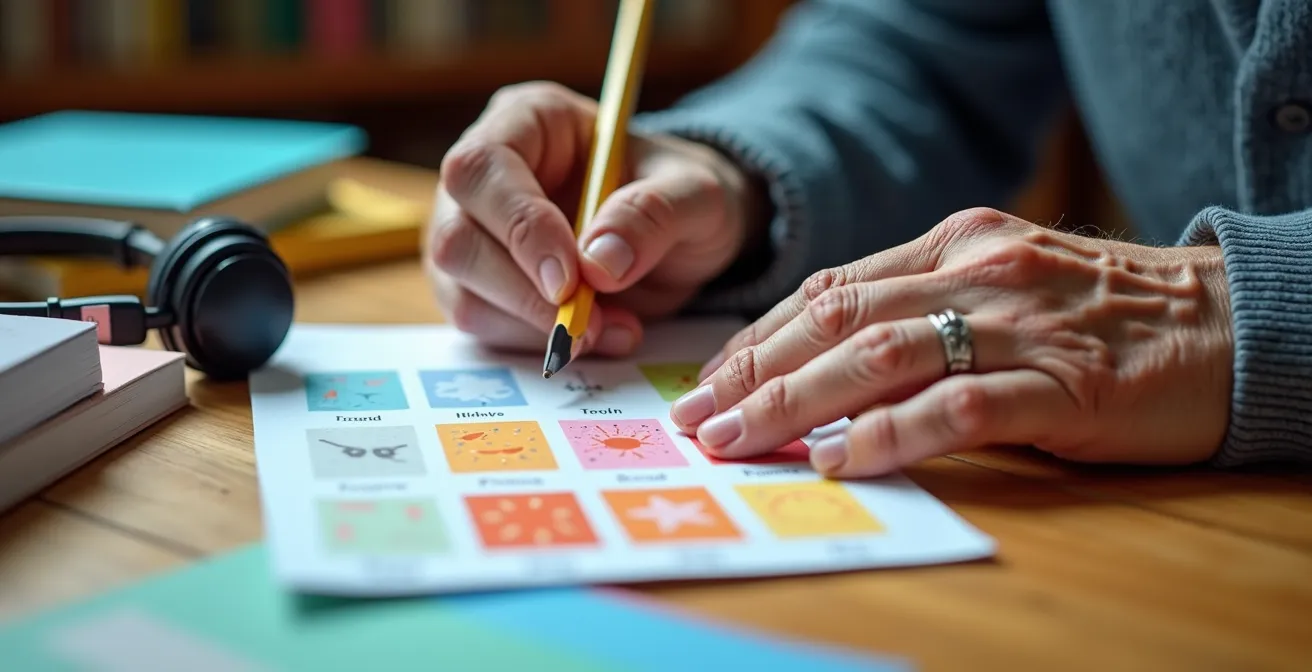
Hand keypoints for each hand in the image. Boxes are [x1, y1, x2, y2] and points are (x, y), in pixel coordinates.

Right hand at [425, 81, 760, 355]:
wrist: (680, 239)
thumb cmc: (678, 196)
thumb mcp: (697, 194)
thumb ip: (655, 214)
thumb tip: (600, 263)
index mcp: (529, 121)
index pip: (485, 167)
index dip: (519, 226)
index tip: (569, 279)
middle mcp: (485, 175)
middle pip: (456, 237)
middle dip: (520, 291)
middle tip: (588, 323)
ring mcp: (472, 233)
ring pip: (460, 291)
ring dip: (531, 326)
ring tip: (608, 329)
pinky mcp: (478, 287)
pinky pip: (482, 325)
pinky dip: (536, 343)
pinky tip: (595, 336)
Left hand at [671, 208, 1234, 476]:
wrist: (1225, 324)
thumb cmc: (1101, 315)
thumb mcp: (1000, 285)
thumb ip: (921, 307)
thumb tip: (822, 363)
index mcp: (954, 242)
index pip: (831, 289)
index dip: (760, 337)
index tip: (708, 381)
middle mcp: (977, 271)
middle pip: (839, 319)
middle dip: (756, 371)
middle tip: (699, 419)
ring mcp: (1019, 325)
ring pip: (882, 356)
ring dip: (798, 401)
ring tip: (742, 439)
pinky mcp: (1062, 383)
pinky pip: (958, 407)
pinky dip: (891, 433)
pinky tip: (842, 457)